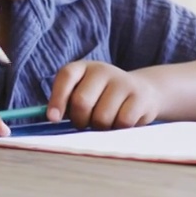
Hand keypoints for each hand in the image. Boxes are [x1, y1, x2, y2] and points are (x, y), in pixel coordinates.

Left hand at [47, 61, 161, 129]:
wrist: (143, 92)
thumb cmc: (103, 98)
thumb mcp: (83, 93)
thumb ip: (67, 103)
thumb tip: (52, 118)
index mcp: (83, 67)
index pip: (66, 76)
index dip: (57, 98)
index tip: (53, 119)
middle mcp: (102, 70)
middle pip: (81, 102)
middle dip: (80, 120)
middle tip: (86, 123)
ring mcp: (122, 82)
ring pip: (102, 117)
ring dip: (101, 128)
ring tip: (106, 121)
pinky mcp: (139, 97)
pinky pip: (122, 122)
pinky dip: (118, 129)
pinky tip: (121, 121)